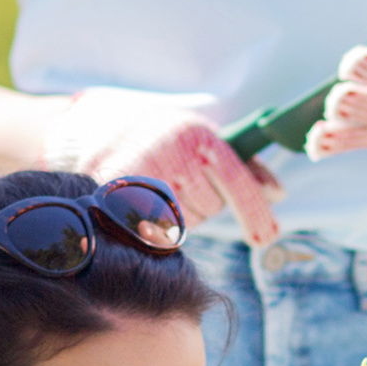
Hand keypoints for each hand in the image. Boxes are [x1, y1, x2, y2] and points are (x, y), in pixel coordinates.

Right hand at [57, 88, 281, 239]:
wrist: (88, 128)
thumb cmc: (155, 131)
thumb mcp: (199, 134)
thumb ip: (242, 163)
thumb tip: (278, 193)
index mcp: (194, 137)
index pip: (235, 181)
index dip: (255, 213)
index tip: (267, 237)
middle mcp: (169, 158)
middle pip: (211, 207)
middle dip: (204, 201)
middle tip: (179, 180)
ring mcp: (141, 182)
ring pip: (184, 223)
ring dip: (178, 215)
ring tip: (157, 187)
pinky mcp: (117, 203)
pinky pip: (153, 233)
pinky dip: (153, 228)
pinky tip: (142, 206)